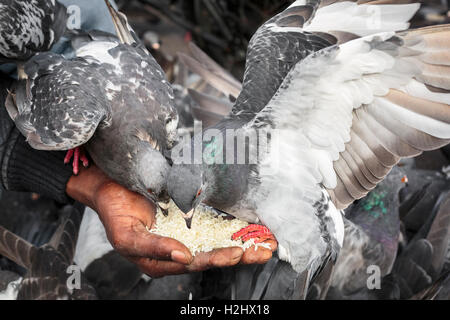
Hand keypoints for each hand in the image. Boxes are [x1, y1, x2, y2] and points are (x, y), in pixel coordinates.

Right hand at [66, 164, 276, 276]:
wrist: (111, 187)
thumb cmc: (115, 212)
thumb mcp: (127, 236)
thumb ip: (154, 248)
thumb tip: (183, 258)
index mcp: (163, 259)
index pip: (197, 262)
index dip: (218, 258)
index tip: (238, 253)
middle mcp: (179, 248)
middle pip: (214, 253)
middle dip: (242, 254)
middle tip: (265, 251)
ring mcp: (186, 232)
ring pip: (219, 239)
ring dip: (243, 240)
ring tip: (267, 241)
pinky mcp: (191, 217)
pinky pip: (215, 222)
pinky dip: (234, 225)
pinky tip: (251, 225)